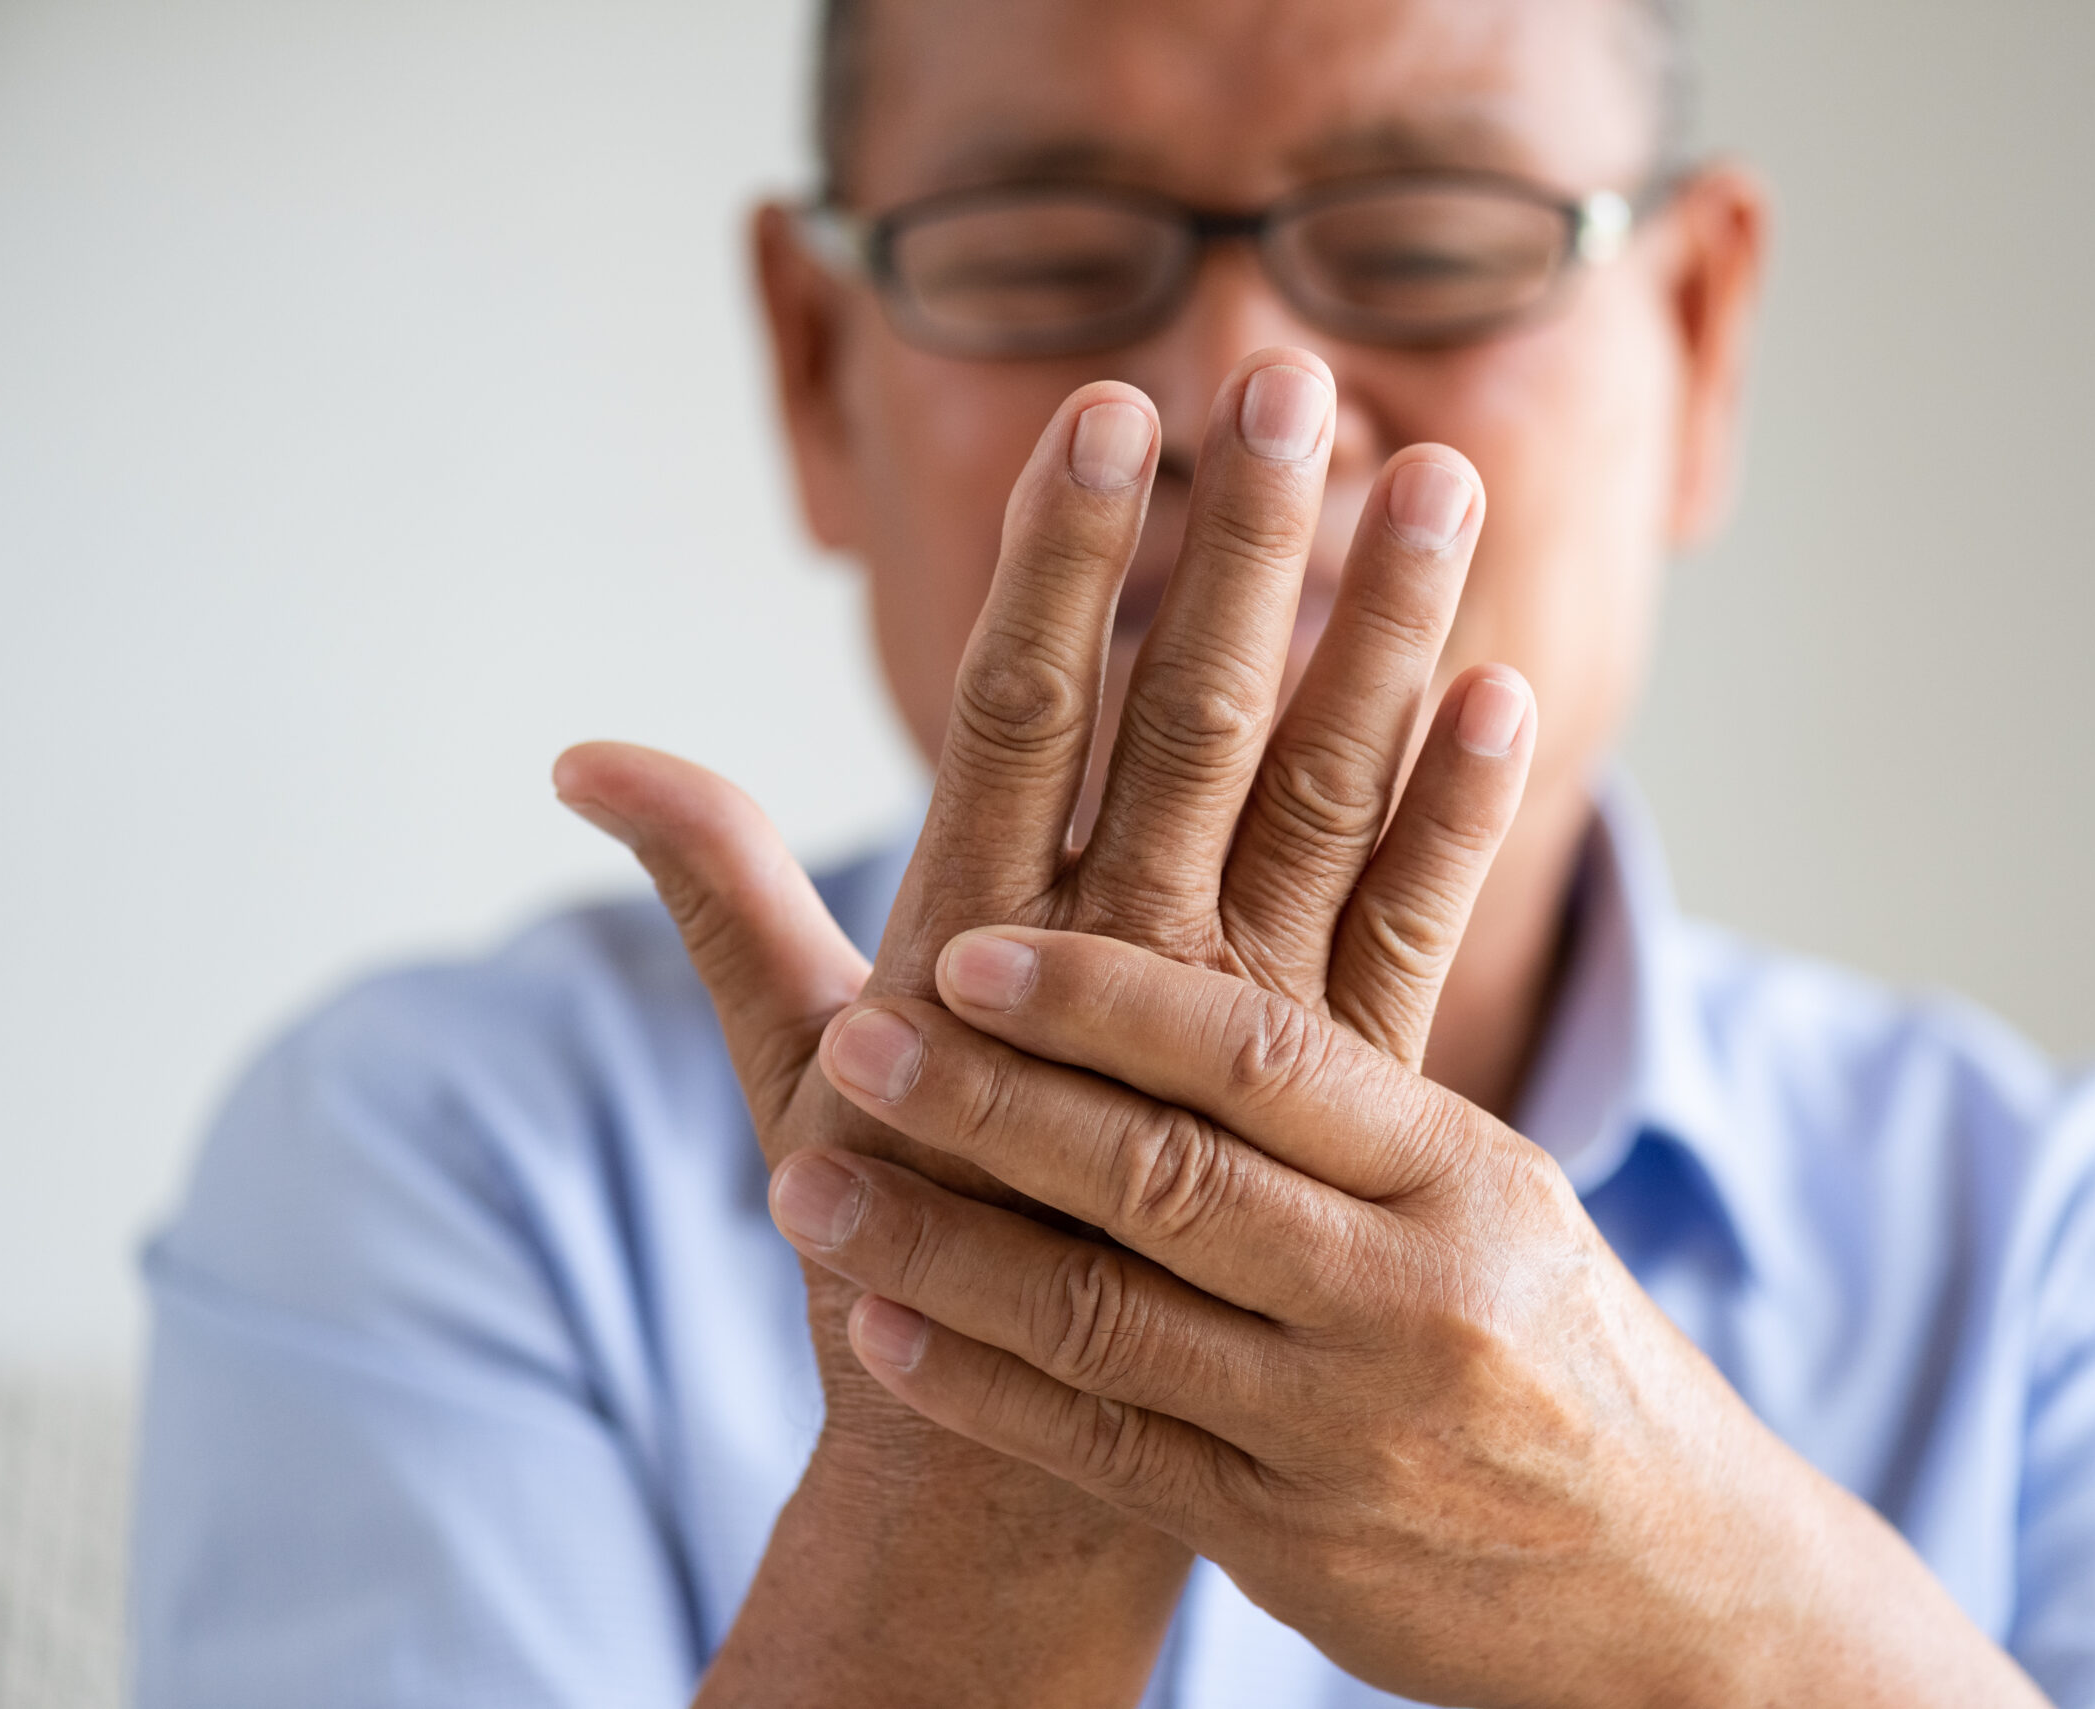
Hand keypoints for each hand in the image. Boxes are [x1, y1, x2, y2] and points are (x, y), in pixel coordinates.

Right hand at [554, 346, 1536, 1703]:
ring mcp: (1238, 1031)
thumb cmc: (887, 1241)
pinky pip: (1410, 934)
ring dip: (1383, 633)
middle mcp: (1113, 968)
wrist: (1017, 1462)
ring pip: (1322, 795)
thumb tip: (585, 755)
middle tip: (1292, 374)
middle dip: (1246, 546)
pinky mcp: (1334, 1095)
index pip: (1023, 709)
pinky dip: (1459, 816)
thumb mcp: (785, 1065)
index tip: (1116, 412)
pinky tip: (1510, 692)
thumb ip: (717, 893)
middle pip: (1192, 719)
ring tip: (1441, 478)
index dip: (1069, 560)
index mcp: (972, 943)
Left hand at [778, 929, 2052, 1708]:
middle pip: (1167, 1179)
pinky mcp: (1286, 1542)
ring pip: (1108, 1320)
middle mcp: (1407, 1294)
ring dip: (939, 1249)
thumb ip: (1352, 1079)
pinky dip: (982, 1384)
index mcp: (1460, 1171)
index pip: (1265, 1063)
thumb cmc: (1552, 1340)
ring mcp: (1340, 1428)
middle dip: (992, 1108)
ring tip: (806, 1185)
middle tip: (853, 1043)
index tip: (973, 947)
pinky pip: (1106, 1447)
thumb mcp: (1496, 1188)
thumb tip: (1264, 869)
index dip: (1109, 1002)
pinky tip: (879, 1328)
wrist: (1669, 1581)